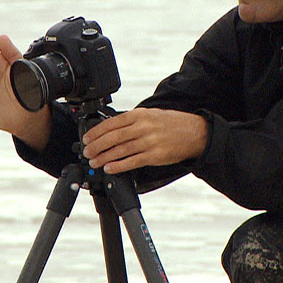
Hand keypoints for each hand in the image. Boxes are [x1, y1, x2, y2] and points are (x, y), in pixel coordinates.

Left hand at [81, 108, 207, 173]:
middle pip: (113, 137)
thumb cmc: (173, 124)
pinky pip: (132, 162)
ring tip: (95, 161)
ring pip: (120, 150)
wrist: (195, 133)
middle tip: (87, 151)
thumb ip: (133, 121)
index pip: (112, 123)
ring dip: (104, 157)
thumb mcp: (152, 114)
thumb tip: (112, 129)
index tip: (87, 138)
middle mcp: (143, 127)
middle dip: (96, 146)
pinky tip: (109, 168)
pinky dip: (118, 165)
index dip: (97, 132)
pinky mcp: (155, 156)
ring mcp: (149, 142)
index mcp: (140, 115)